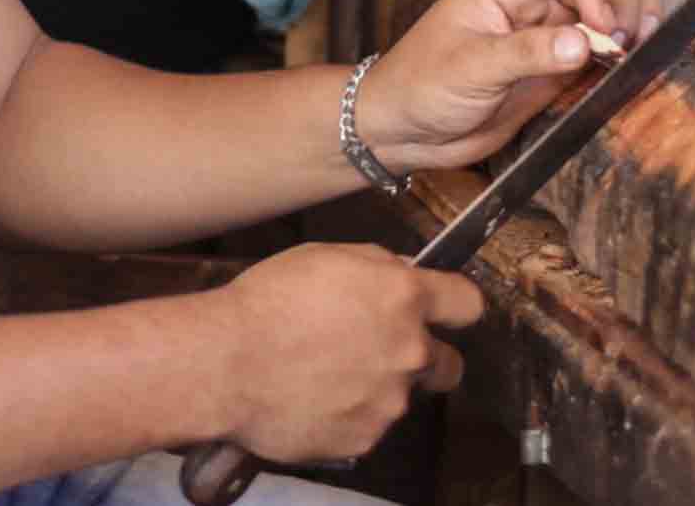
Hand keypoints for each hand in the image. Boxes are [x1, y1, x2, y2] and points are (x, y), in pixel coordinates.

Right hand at [203, 244, 479, 462]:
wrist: (226, 363)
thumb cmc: (266, 302)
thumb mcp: (324, 256)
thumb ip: (377, 265)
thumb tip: (402, 272)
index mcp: (404, 298)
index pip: (468, 303)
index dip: (456, 306)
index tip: (446, 311)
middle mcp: (409, 351)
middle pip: (449, 363)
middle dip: (425, 358)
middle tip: (382, 352)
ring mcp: (390, 401)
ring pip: (401, 396)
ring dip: (376, 387)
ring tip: (324, 376)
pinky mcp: (365, 438)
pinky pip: (368, 426)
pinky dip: (347, 416)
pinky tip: (312, 400)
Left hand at [352, 0, 661, 175]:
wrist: (406, 131)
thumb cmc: (421, 86)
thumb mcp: (470, 68)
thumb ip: (527, 53)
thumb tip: (584, 42)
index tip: (605, 27)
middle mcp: (530, 0)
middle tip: (628, 39)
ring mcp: (546, 32)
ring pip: (604, 9)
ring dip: (629, 19)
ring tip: (640, 46)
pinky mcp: (556, 67)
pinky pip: (599, 49)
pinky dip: (622, 52)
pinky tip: (633, 64)